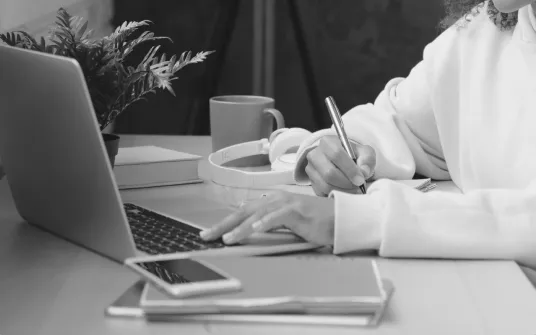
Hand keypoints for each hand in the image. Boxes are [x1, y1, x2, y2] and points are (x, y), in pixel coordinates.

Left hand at [200, 190, 334, 245]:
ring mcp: (285, 204)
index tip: (210, 233)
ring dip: (239, 227)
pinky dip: (263, 224)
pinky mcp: (296, 211)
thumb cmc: (315, 222)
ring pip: (256, 215)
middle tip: (206, 236)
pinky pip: (276, 218)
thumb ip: (269, 223)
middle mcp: (275, 200)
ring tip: (225, 238)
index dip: (225, 222)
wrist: (338, 218)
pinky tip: (252, 230)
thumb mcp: (287, 223)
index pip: (243, 212)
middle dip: (223, 224)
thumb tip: (250, 226)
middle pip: (243, 212)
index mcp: (271, 202)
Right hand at [306, 136, 375, 196]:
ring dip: (343, 191)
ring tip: (353, 189)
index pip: (336, 154)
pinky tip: (345, 190)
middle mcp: (315, 154)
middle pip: (329, 173)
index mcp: (327, 142)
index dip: (350, 169)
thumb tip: (363, 171)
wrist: (342, 163)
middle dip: (347, 183)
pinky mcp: (311, 182)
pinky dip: (336, 194)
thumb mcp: (364, 153)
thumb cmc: (353, 156)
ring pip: (325, 185)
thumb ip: (367, 159)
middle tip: (358, 186)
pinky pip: (322, 193)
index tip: (360, 179)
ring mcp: (311, 169)